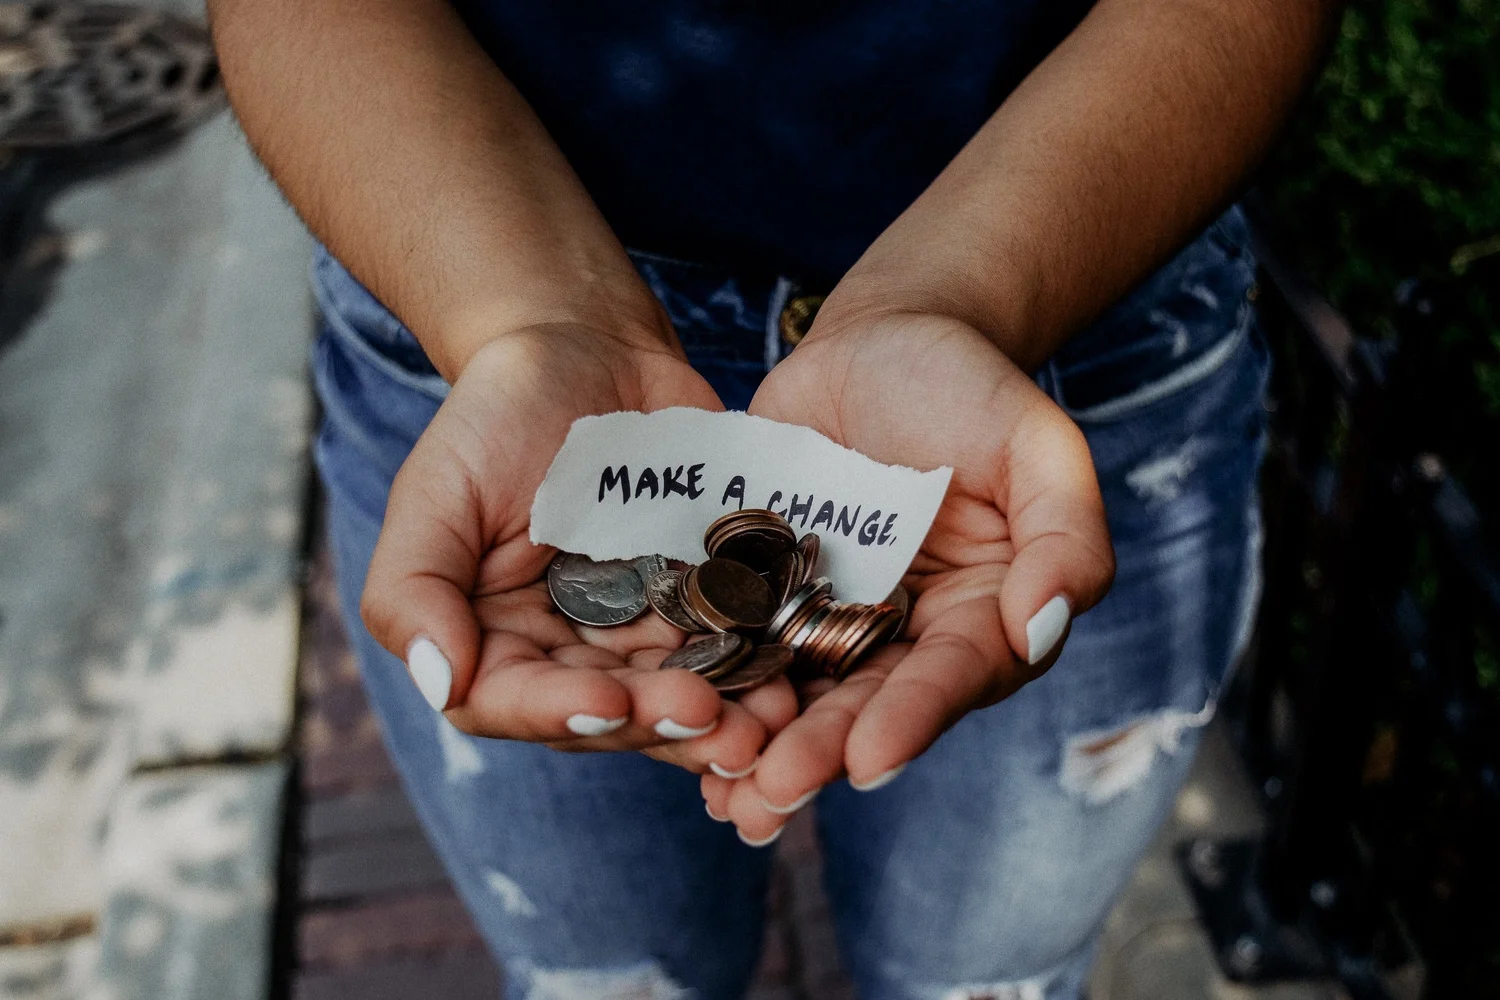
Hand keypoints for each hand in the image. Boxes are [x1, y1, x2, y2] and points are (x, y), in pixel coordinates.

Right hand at [360, 324, 796, 773]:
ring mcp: (643, 632)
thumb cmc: (496, 415)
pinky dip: (763, 667)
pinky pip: (735, 646)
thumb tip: (440, 681)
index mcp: (494, 640)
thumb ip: (413, 589)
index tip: (612, 703)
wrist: (588, 349)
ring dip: (726, 719)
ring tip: (770, 723)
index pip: (514, 702)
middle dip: (662, 723)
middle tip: (715, 723)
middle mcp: (569, 653)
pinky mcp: (705, 602)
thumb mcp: (436, 490)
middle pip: (611, 714)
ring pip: (680, 695)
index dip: (562, 714)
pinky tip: (796, 677)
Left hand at [704, 312, 1114, 840]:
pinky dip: (711, 684)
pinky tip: (673, 724)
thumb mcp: (1037, 444)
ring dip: (761, 745)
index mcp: (981, 615)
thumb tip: (1043, 627)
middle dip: (821, 751)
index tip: (870, 759)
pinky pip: (737, 643)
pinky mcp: (764, 590)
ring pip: (797, 693)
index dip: (913, 718)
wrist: (882, 339)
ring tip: (723, 792)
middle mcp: (905, 634)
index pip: (952, 676)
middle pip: (866, 704)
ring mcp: (829, 616)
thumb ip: (1065, 535)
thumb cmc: (971, 386)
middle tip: (774, 791)